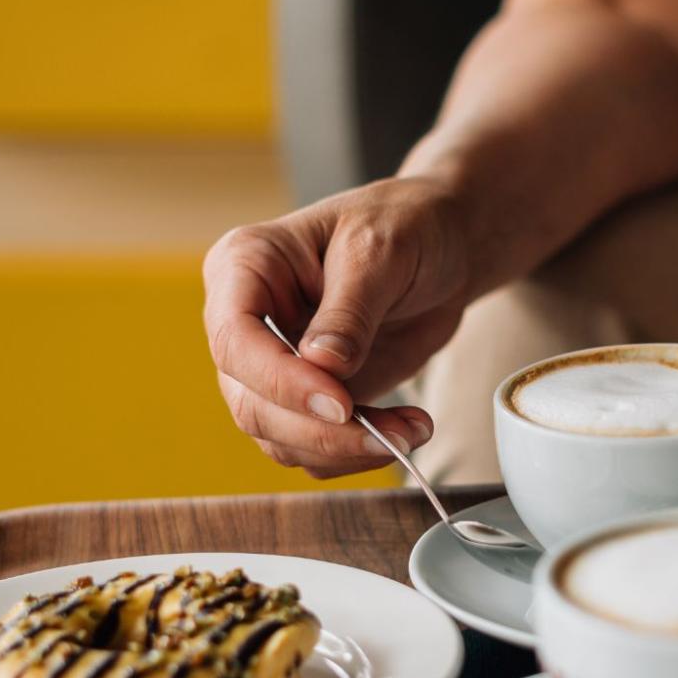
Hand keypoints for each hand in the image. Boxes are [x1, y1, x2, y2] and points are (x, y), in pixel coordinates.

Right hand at [203, 176, 469, 476]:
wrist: (442, 244)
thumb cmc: (404, 224)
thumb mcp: (380, 251)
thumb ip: (350, 311)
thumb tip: (322, 367)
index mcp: (245, 265)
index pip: (236, 339)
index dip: (281, 381)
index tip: (341, 404)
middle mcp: (248, 321)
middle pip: (252, 402)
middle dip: (321, 431)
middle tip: (390, 435)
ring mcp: (273, 365)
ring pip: (279, 437)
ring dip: (345, 449)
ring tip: (412, 430)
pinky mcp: (308, 397)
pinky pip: (313, 448)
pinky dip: (357, 453)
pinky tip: (404, 430)